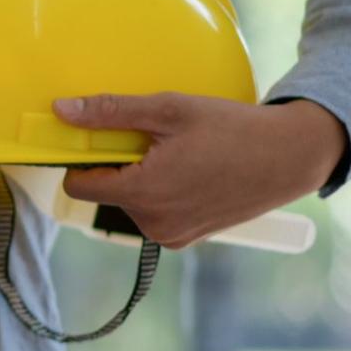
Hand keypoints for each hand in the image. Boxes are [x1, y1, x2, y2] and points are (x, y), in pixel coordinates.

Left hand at [51, 93, 346, 248]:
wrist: (289, 158)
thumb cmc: (231, 129)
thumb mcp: (169, 110)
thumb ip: (111, 111)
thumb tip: (61, 110)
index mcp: (142, 193)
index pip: (79, 187)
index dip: (81, 161)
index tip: (97, 140)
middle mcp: (151, 224)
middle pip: (108, 193)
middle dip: (120, 167)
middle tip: (156, 142)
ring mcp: (170, 236)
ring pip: (132, 204)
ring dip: (143, 181)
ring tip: (180, 157)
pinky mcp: (187, 240)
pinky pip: (156, 215)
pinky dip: (163, 195)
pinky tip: (192, 174)